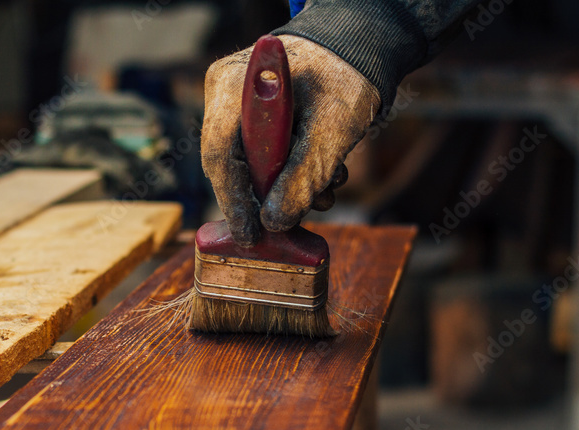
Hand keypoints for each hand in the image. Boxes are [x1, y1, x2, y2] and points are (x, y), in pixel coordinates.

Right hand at [201, 35, 379, 243]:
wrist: (358, 45)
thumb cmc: (346, 75)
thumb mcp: (332, 130)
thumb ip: (304, 177)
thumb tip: (274, 222)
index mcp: (235, 88)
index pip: (220, 155)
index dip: (233, 201)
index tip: (250, 234)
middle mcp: (224, 93)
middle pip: (230, 163)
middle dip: (267, 196)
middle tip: (294, 219)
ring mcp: (233, 104)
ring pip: (246, 163)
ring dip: (286, 186)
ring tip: (325, 191)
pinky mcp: (249, 115)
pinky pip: (257, 154)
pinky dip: (289, 171)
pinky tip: (322, 173)